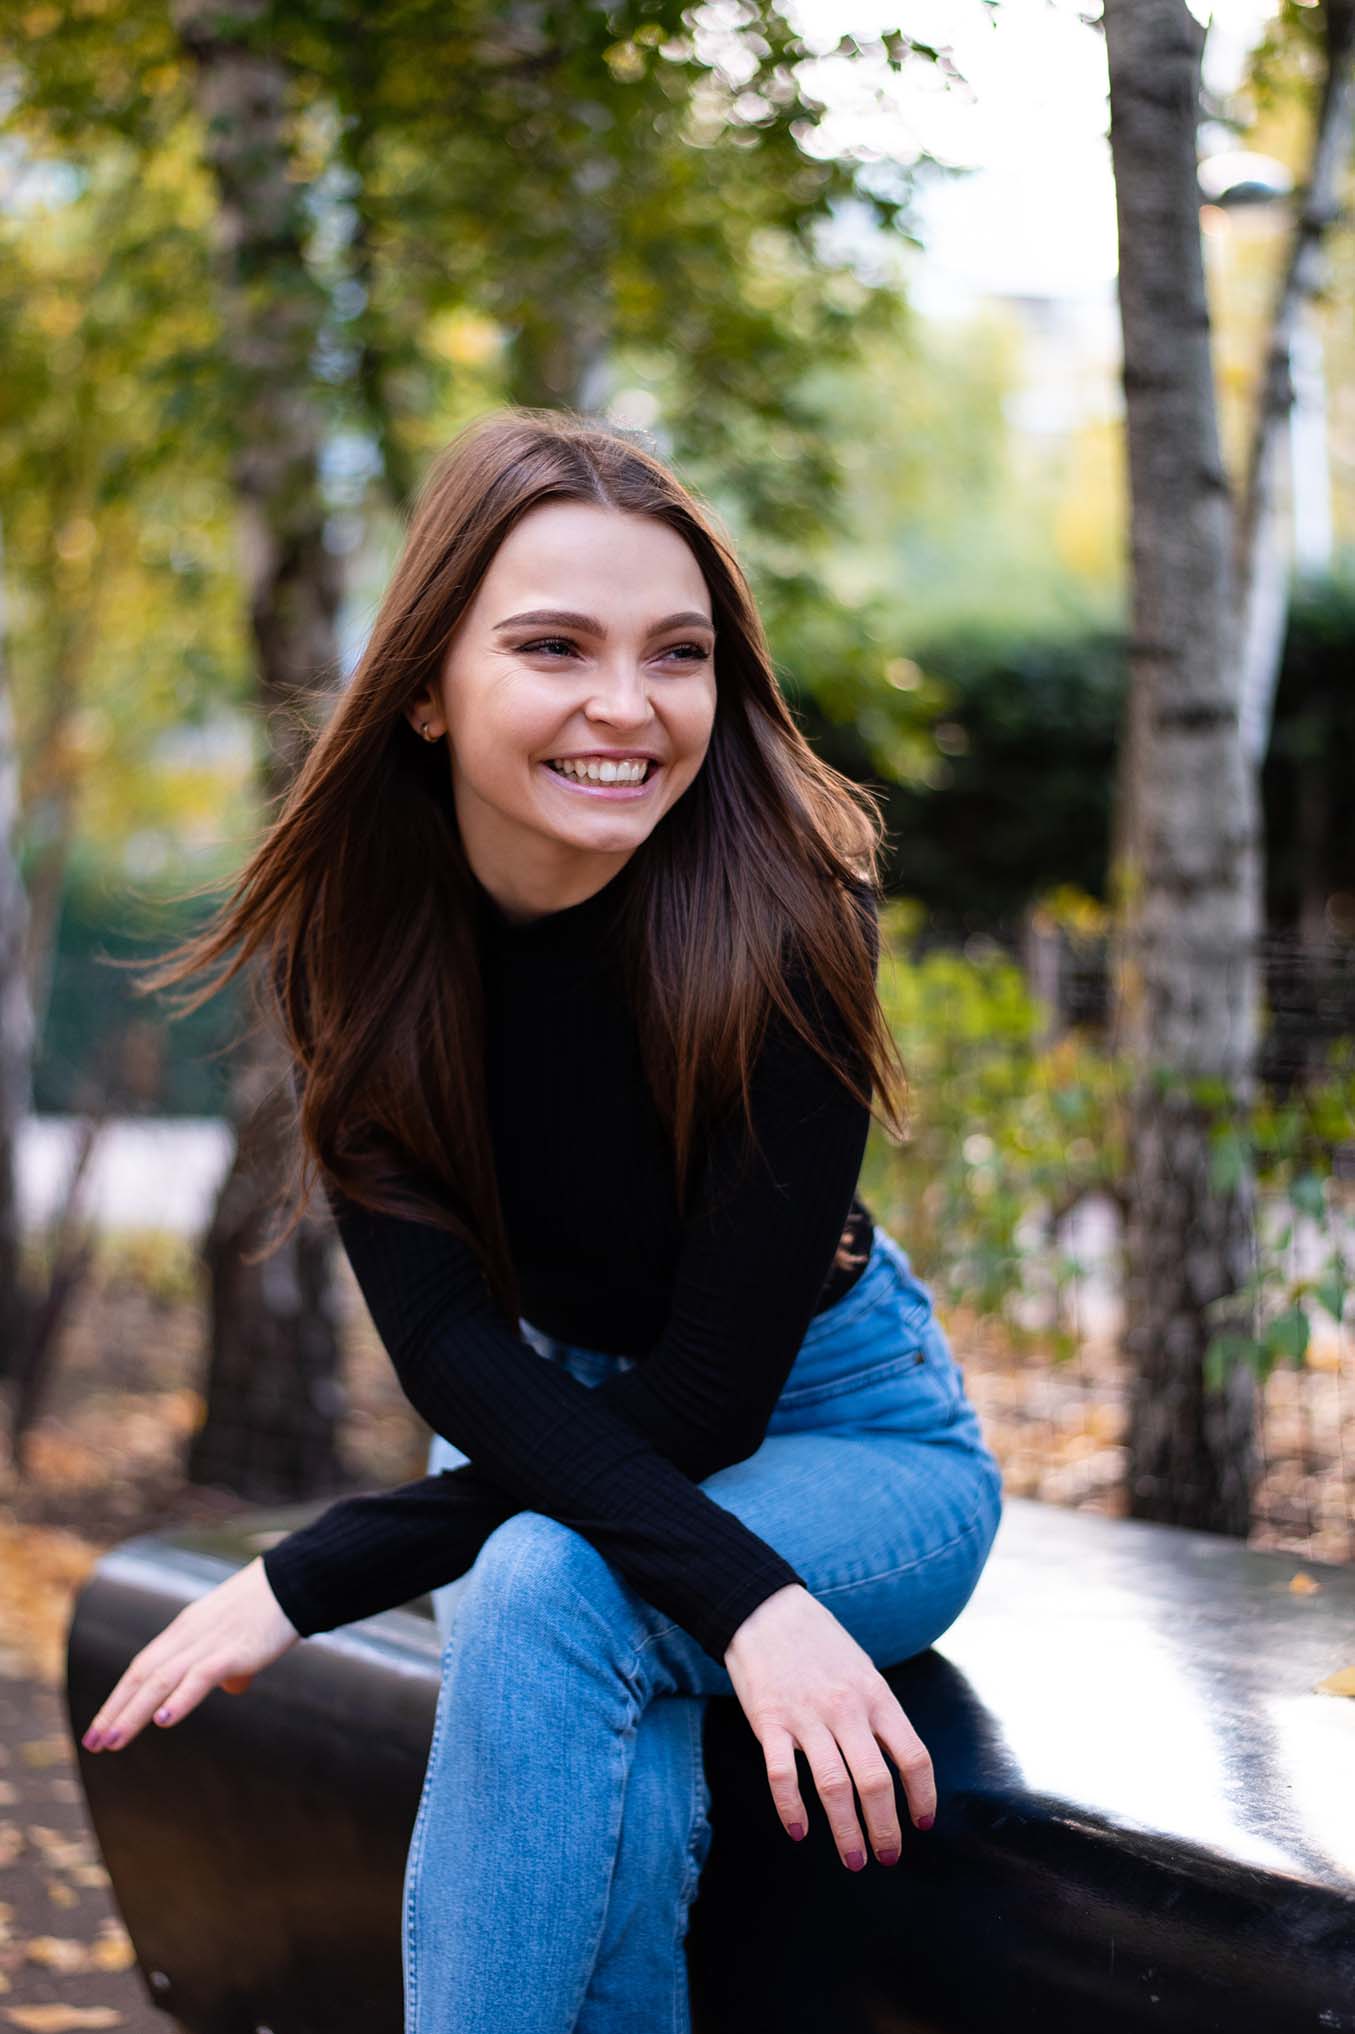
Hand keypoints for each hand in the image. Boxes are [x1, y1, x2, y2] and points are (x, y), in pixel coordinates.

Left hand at [80, 1557, 300, 1752]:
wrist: (294, 1582)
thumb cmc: (267, 1610)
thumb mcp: (236, 1636)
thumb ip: (227, 1663)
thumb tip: (232, 1688)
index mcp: (185, 1631)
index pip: (141, 1667)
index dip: (118, 1698)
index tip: (99, 1728)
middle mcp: (189, 1636)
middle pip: (142, 1675)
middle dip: (115, 1711)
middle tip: (93, 1744)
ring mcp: (209, 1642)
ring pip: (162, 1680)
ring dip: (134, 1713)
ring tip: (114, 1741)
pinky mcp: (234, 1651)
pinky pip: (200, 1676)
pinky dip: (180, 1699)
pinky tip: (163, 1720)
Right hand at [723, 1583, 935, 1868]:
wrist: (767, 1609)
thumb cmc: (820, 1643)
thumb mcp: (863, 1670)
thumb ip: (879, 1714)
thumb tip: (899, 1764)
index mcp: (876, 1696)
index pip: (913, 1756)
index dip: (923, 1797)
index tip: (922, 1824)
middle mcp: (846, 1709)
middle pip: (876, 1782)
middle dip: (885, 1830)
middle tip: (888, 1857)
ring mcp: (807, 1716)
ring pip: (834, 1787)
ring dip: (846, 1832)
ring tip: (854, 1861)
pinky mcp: (770, 1721)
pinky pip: (783, 1776)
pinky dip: (792, 1810)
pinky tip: (800, 1832)